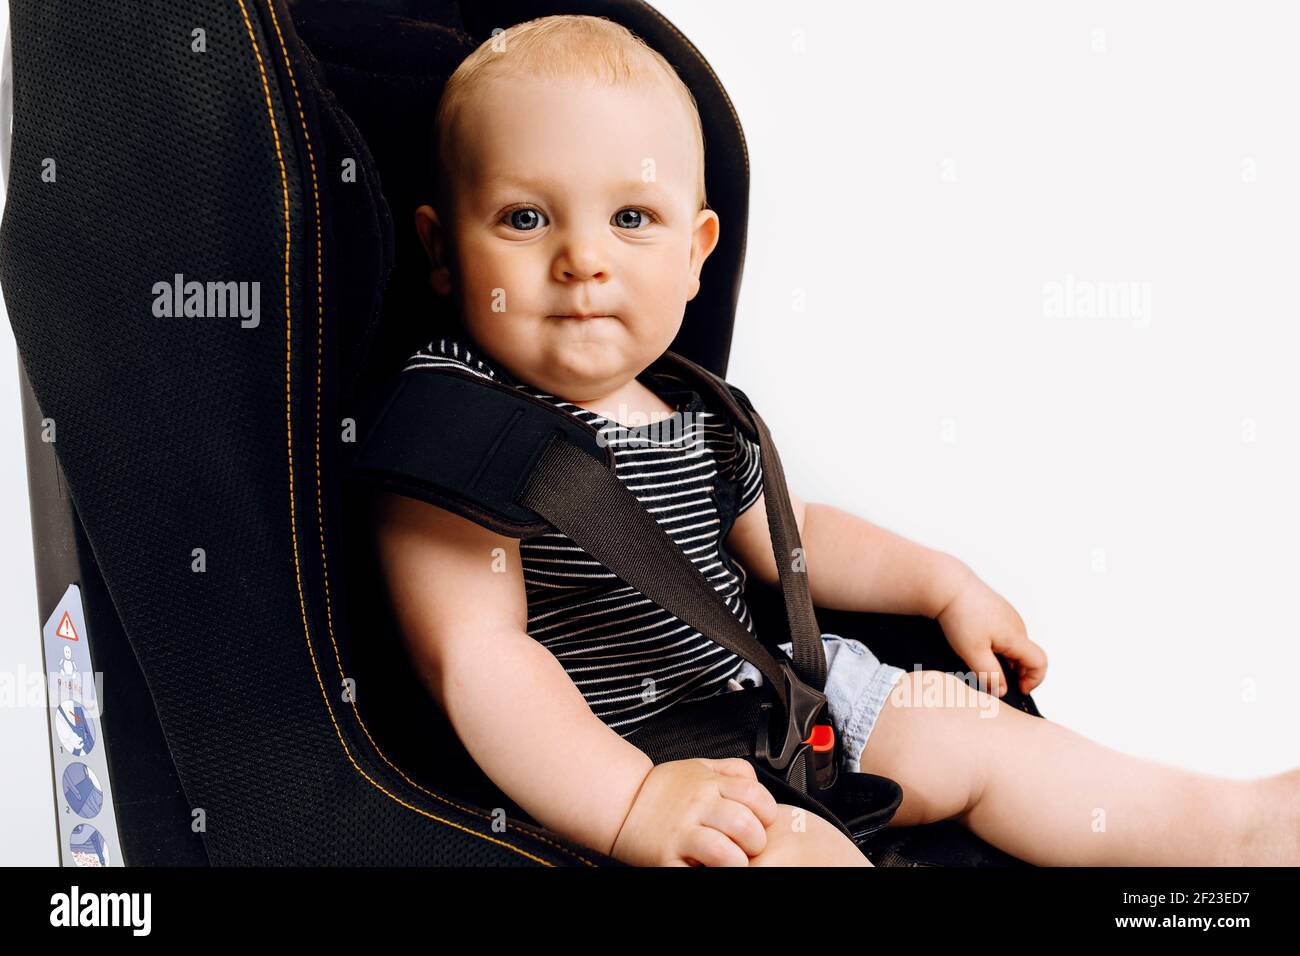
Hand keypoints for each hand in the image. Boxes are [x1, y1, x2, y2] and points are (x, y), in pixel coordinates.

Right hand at [609, 758, 779, 866]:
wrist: (621, 802)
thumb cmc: (662, 789)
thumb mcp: (698, 767)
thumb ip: (730, 771)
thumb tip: (757, 783)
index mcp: (709, 784)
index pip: (755, 795)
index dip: (767, 812)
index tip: (763, 822)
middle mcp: (697, 806)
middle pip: (744, 824)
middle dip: (756, 842)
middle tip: (749, 847)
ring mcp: (681, 832)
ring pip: (724, 851)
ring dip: (736, 862)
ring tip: (732, 862)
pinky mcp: (666, 857)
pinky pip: (694, 872)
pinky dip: (707, 873)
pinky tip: (707, 868)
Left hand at [935, 567, 1046, 697]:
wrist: (947, 585)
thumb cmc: (960, 615)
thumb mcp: (972, 652)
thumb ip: (990, 675)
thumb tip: (1002, 690)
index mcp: (1016, 636)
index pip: (1039, 663)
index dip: (1033, 681)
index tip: (1018, 689)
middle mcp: (1017, 625)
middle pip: (1026, 656)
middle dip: (1015, 672)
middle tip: (994, 680)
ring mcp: (1007, 615)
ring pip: (1013, 644)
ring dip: (1004, 659)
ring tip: (980, 663)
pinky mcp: (996, 610)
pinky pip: (1003, 633)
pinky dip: (996, 645)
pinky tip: (975, 646)